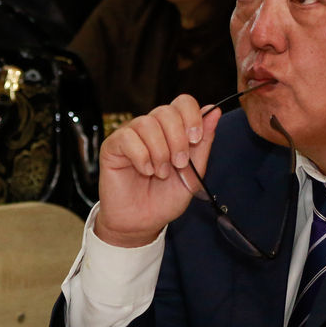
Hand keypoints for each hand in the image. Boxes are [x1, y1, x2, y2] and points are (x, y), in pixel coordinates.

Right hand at [93, 94, 220, 248]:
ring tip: (160, 173)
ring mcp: (130, 136)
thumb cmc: (164, 199)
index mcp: (171, 131)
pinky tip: (145, 171)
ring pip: (147, 123)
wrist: (142, 222)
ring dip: (160, 152)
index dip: (192, 116)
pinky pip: (128, 138)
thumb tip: (213, 110)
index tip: (196, 139)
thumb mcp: (193, 173)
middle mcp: (150, 129)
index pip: (182, 103)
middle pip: (165, 111)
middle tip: (179, 164)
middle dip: (178, 139)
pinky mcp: (112, 146)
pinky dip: (141, 156)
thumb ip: (203, 144)